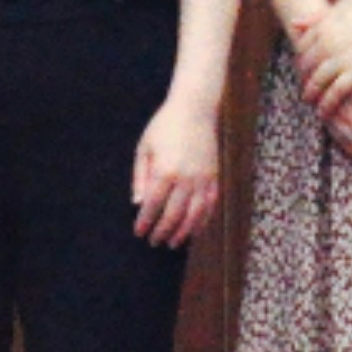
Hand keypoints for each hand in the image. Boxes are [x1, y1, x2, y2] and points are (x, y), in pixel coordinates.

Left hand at [130, 94, 221, 248]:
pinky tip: (194, 230)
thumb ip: (140, 176)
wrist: (195, 109)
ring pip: (194, 215)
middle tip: (154, 242)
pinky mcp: (214, 177)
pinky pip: (210, 206)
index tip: (139, 232)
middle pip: (173, 214)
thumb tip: (137, 203)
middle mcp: (186, 178)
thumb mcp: (145, 147)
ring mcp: (203, 179)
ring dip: (183, 232)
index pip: (153, 205)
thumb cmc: (165, 126)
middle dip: (162, 231)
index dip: (145, 222)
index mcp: (165, 170)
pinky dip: (202, 221)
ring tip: (173, 243)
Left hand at [290, 0, 351, 105]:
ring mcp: (342, 55)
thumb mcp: (340, 6)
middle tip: (304, 87)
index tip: (302, 69)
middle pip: (306, 65)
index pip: (302, 46)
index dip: (300, 60)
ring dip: (312, 94)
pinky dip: (328, 104)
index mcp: (323, 24)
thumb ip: (317, 18)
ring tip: (310, 103)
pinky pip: (337, 91)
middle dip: (303, 78)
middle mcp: (328, 40)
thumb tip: (293, 23)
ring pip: (318, 80)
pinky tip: (324, 112)